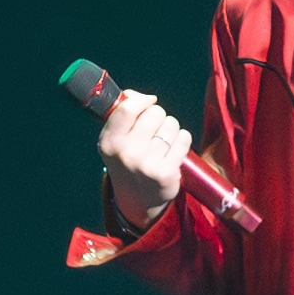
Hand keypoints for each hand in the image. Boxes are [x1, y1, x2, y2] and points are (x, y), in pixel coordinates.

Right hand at [98, 90, 191, 230]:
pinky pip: (183, 138)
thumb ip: (123, 113)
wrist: (138, 200)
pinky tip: (173, 152)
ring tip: (162, 145)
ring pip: (171, 124)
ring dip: (171, 130)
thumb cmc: (129, 160)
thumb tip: (137, 95)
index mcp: (109, 142)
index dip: (143, 100)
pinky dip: (182, 141)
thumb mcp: (117, 140)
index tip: (149, 102)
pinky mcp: (166, 172)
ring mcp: (146, 163)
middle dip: (159, 117)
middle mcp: (126, 152)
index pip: (128, 107)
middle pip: (155, 112)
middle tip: (154, 132)